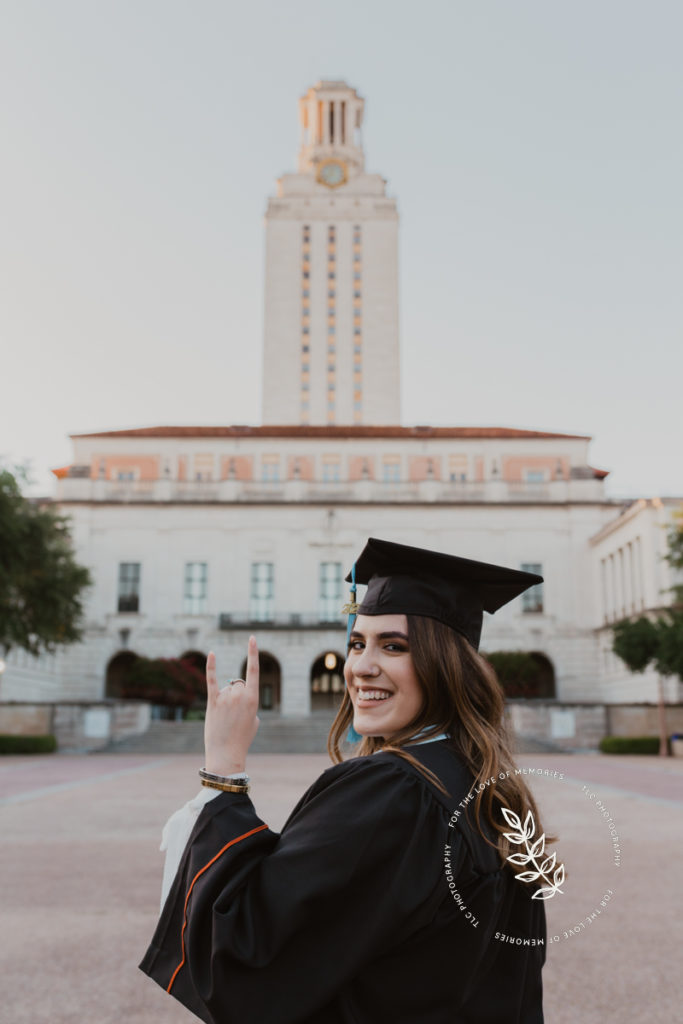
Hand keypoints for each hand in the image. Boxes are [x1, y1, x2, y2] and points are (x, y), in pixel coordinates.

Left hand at [204, 636, 259, 775]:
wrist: (226, 754)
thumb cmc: (242, 739)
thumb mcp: (254, 720)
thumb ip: (248, 703)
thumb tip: (238, 697)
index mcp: (253, 698)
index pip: (254, 670)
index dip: (253, 652)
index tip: (252, 638)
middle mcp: (239, 694)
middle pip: (237, 683)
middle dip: (236, 695)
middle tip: (234, 715)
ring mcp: (225, 697)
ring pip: (226, 688)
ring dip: (226, 700)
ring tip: (225, 718)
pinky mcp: (212, 702)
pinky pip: (211, 680)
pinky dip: (211, 667)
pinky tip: (212, 654)